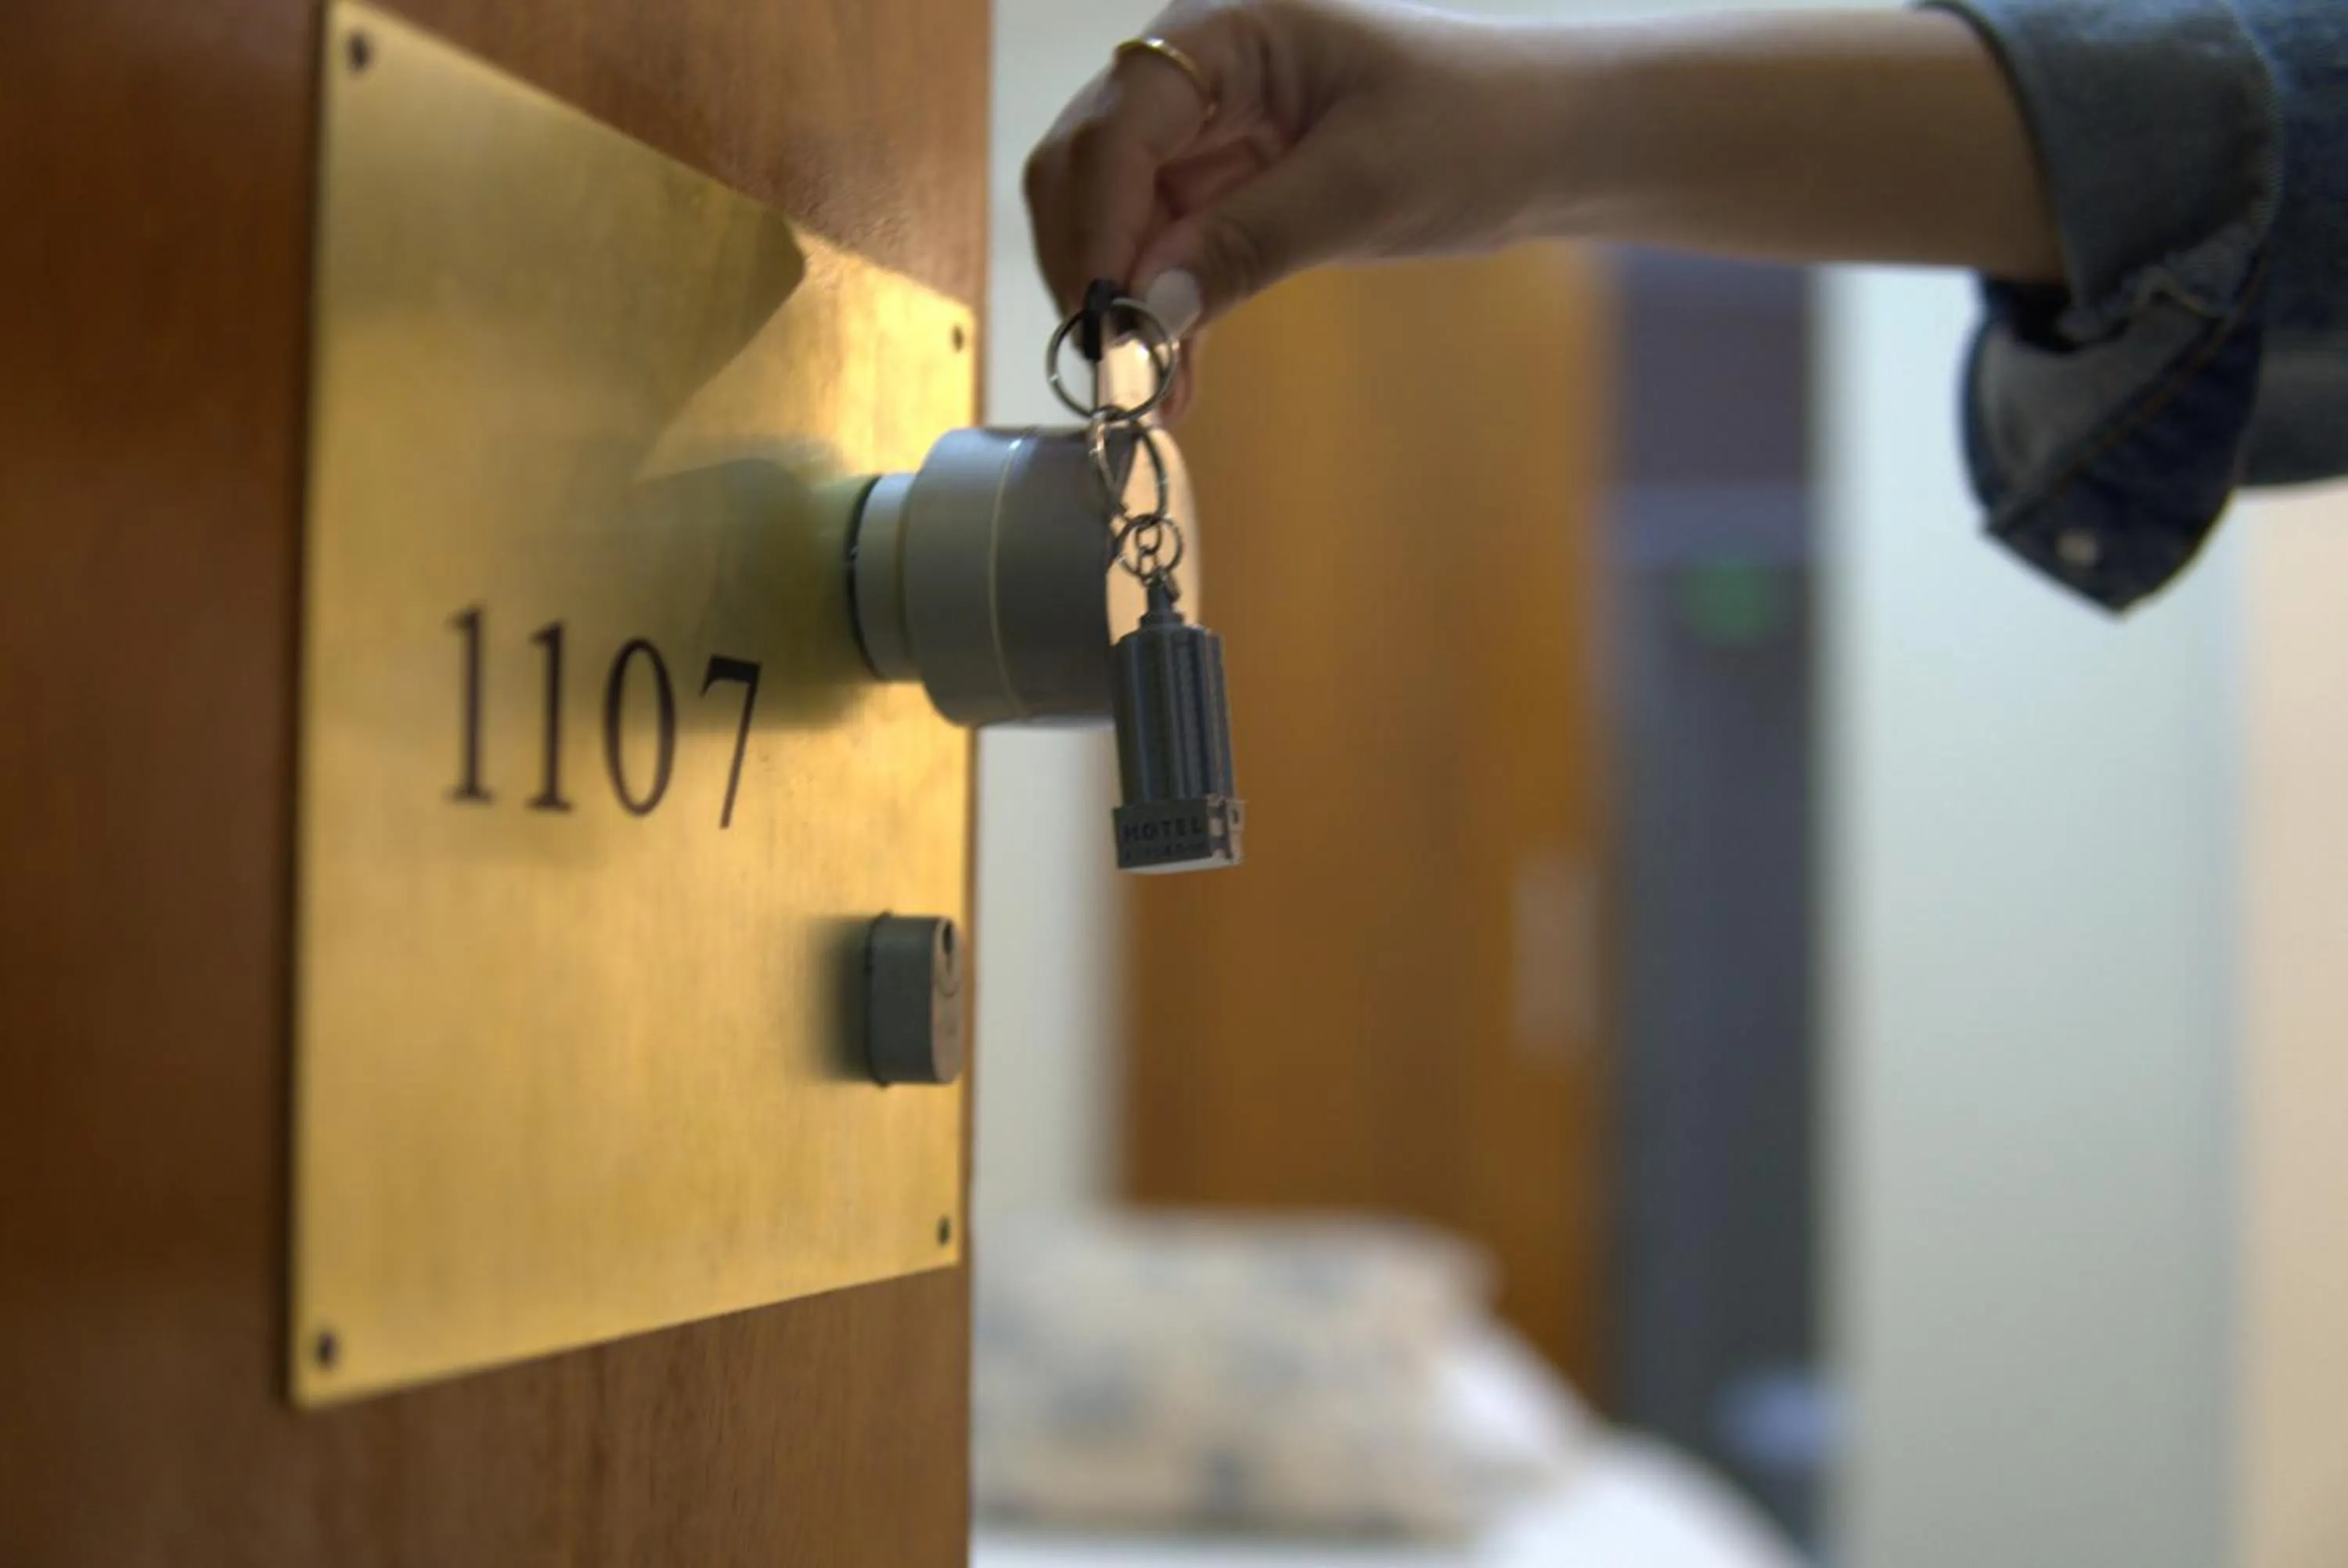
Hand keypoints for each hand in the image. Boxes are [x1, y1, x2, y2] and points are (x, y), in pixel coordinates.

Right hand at [1023, 1, 1569, 337]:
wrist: (1549, 138)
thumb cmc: (1477, 127)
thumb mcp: (1365, 186)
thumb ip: (1248, 241)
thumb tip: (1148, 310)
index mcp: (1225, 28)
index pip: (1118, 126)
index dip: (1098, 227)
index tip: (1104, 323)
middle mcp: (1196, 70)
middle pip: (1088, 166)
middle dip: (1090, 266)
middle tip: (1112, 367)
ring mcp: (1207, 129)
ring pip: (1118, 219)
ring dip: (1122, 304)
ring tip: (1146, 394)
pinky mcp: (1229, 185)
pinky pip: (1167, 251)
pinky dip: (1165, 314)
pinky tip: (1175, 383)